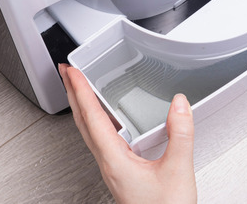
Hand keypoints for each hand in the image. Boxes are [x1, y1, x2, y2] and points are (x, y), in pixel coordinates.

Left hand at [59, 64, 196, 203]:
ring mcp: (113, 170)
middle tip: (67, 73)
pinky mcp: (122, 175)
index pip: (92, 118)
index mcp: (114, 160)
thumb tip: (179, 104)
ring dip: (84, 108)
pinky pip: (103, 142)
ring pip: (91, 133)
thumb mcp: (178, 170)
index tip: (72, 71)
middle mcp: (108, 165)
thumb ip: (179, 135)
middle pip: (83, 123)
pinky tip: (108, 120)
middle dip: (74, 95)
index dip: (81, 91)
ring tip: (81, 89)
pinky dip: (99, 123)